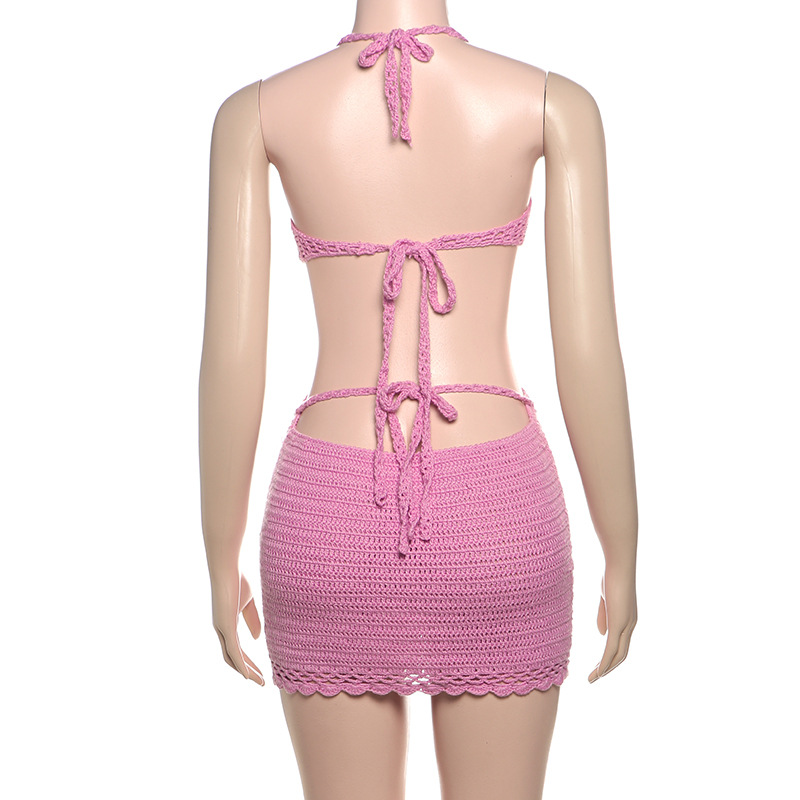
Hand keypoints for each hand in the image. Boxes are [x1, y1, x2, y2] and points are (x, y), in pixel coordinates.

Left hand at [211, 570, 264, 684]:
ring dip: (246, 671)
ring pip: (233, 658)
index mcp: (226, 623)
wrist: (225, 568)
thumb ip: (252, 619)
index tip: (259, 670)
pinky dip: (241, 665)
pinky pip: (233, 651)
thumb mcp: (248, 601)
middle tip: (261, 681)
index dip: (247, 661)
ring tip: (259, 681)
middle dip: (247, 670)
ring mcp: (222, 629)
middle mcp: (221, 629)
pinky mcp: (225, 626)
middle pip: (233, 658)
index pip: (236, 648)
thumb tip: (256, 639)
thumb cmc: (237, 579)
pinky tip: (248, 675)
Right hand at [588, 565, 636, 682]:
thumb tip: (601, 633)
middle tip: (595, 676)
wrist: (620, 565)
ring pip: (617, 655)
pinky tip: (598, 672)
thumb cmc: (611, 575)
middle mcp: (630, 625)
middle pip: (621, 654)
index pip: (621, 643)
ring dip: (605, 669)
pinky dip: (604, 663)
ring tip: (593, 679)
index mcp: (628, 619)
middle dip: (609, 667)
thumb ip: (604, 615)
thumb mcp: (606, 597)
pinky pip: (611, 649)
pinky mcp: (618, 625)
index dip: (611, 655)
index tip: (599, 664)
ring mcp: (625, 626)